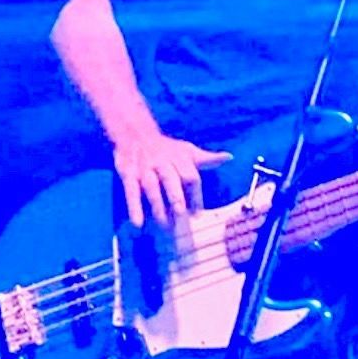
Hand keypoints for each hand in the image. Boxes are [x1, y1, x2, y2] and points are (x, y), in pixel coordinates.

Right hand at [113, 132, 231, 226]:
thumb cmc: (166, 148)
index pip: (190, 177)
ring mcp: (145, 168)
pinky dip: (134, 207)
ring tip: (164, 225)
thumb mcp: (187, 150)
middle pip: (171, 180)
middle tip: (180, 215)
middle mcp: (163, 163)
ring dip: (157, 206)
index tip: (197, 213)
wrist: (135, 133)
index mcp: (180, 158)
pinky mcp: (128, 173)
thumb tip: (229, 157)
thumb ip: (206, 158)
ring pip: (151, 187)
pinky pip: (130, 191)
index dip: (195, 195)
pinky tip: (138, 223)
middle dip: (176, 197)